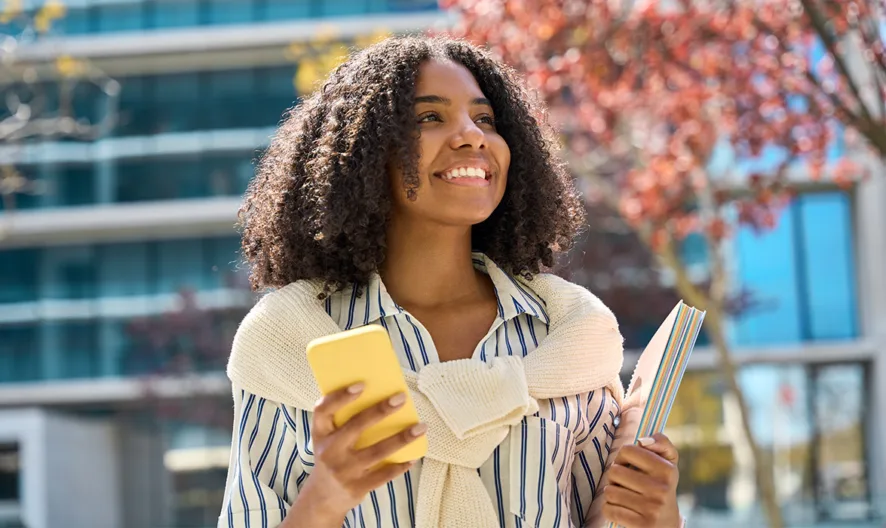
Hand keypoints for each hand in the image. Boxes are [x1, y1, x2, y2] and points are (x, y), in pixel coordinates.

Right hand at [291, 383, 426, 523]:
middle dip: (380, 411)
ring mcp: (343, 471)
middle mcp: (329, 451)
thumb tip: (381, 396)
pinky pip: (384, 474)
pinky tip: (414, 456)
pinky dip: (401, 465)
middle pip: (356, 426)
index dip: (340, 396)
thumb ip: (343, 421)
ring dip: (402, 438)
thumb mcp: (328, 439)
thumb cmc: (332, 456)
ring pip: (377, 451)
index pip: (323, 410)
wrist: (323, 498)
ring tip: (421, 427)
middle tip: (401, 397)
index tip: (361, 384)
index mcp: (320, 434)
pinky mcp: (356, 488)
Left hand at [601, 433, 681, 527]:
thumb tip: (643, 440)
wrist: (668, 526)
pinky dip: (610, 509)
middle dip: (614, 477)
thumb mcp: (668, 463)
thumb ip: (661, 443)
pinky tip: (621, 509)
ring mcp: (652, 508)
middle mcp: (662, 489)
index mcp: (667, 469)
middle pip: (614, 471)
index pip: (628, 450)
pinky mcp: (642, 525)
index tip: (627, 465)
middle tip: (623, 483)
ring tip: (623, 496)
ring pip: (609, 492)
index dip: (622, 457)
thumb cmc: (662, 487)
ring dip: (611, 494)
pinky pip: (609, 509)